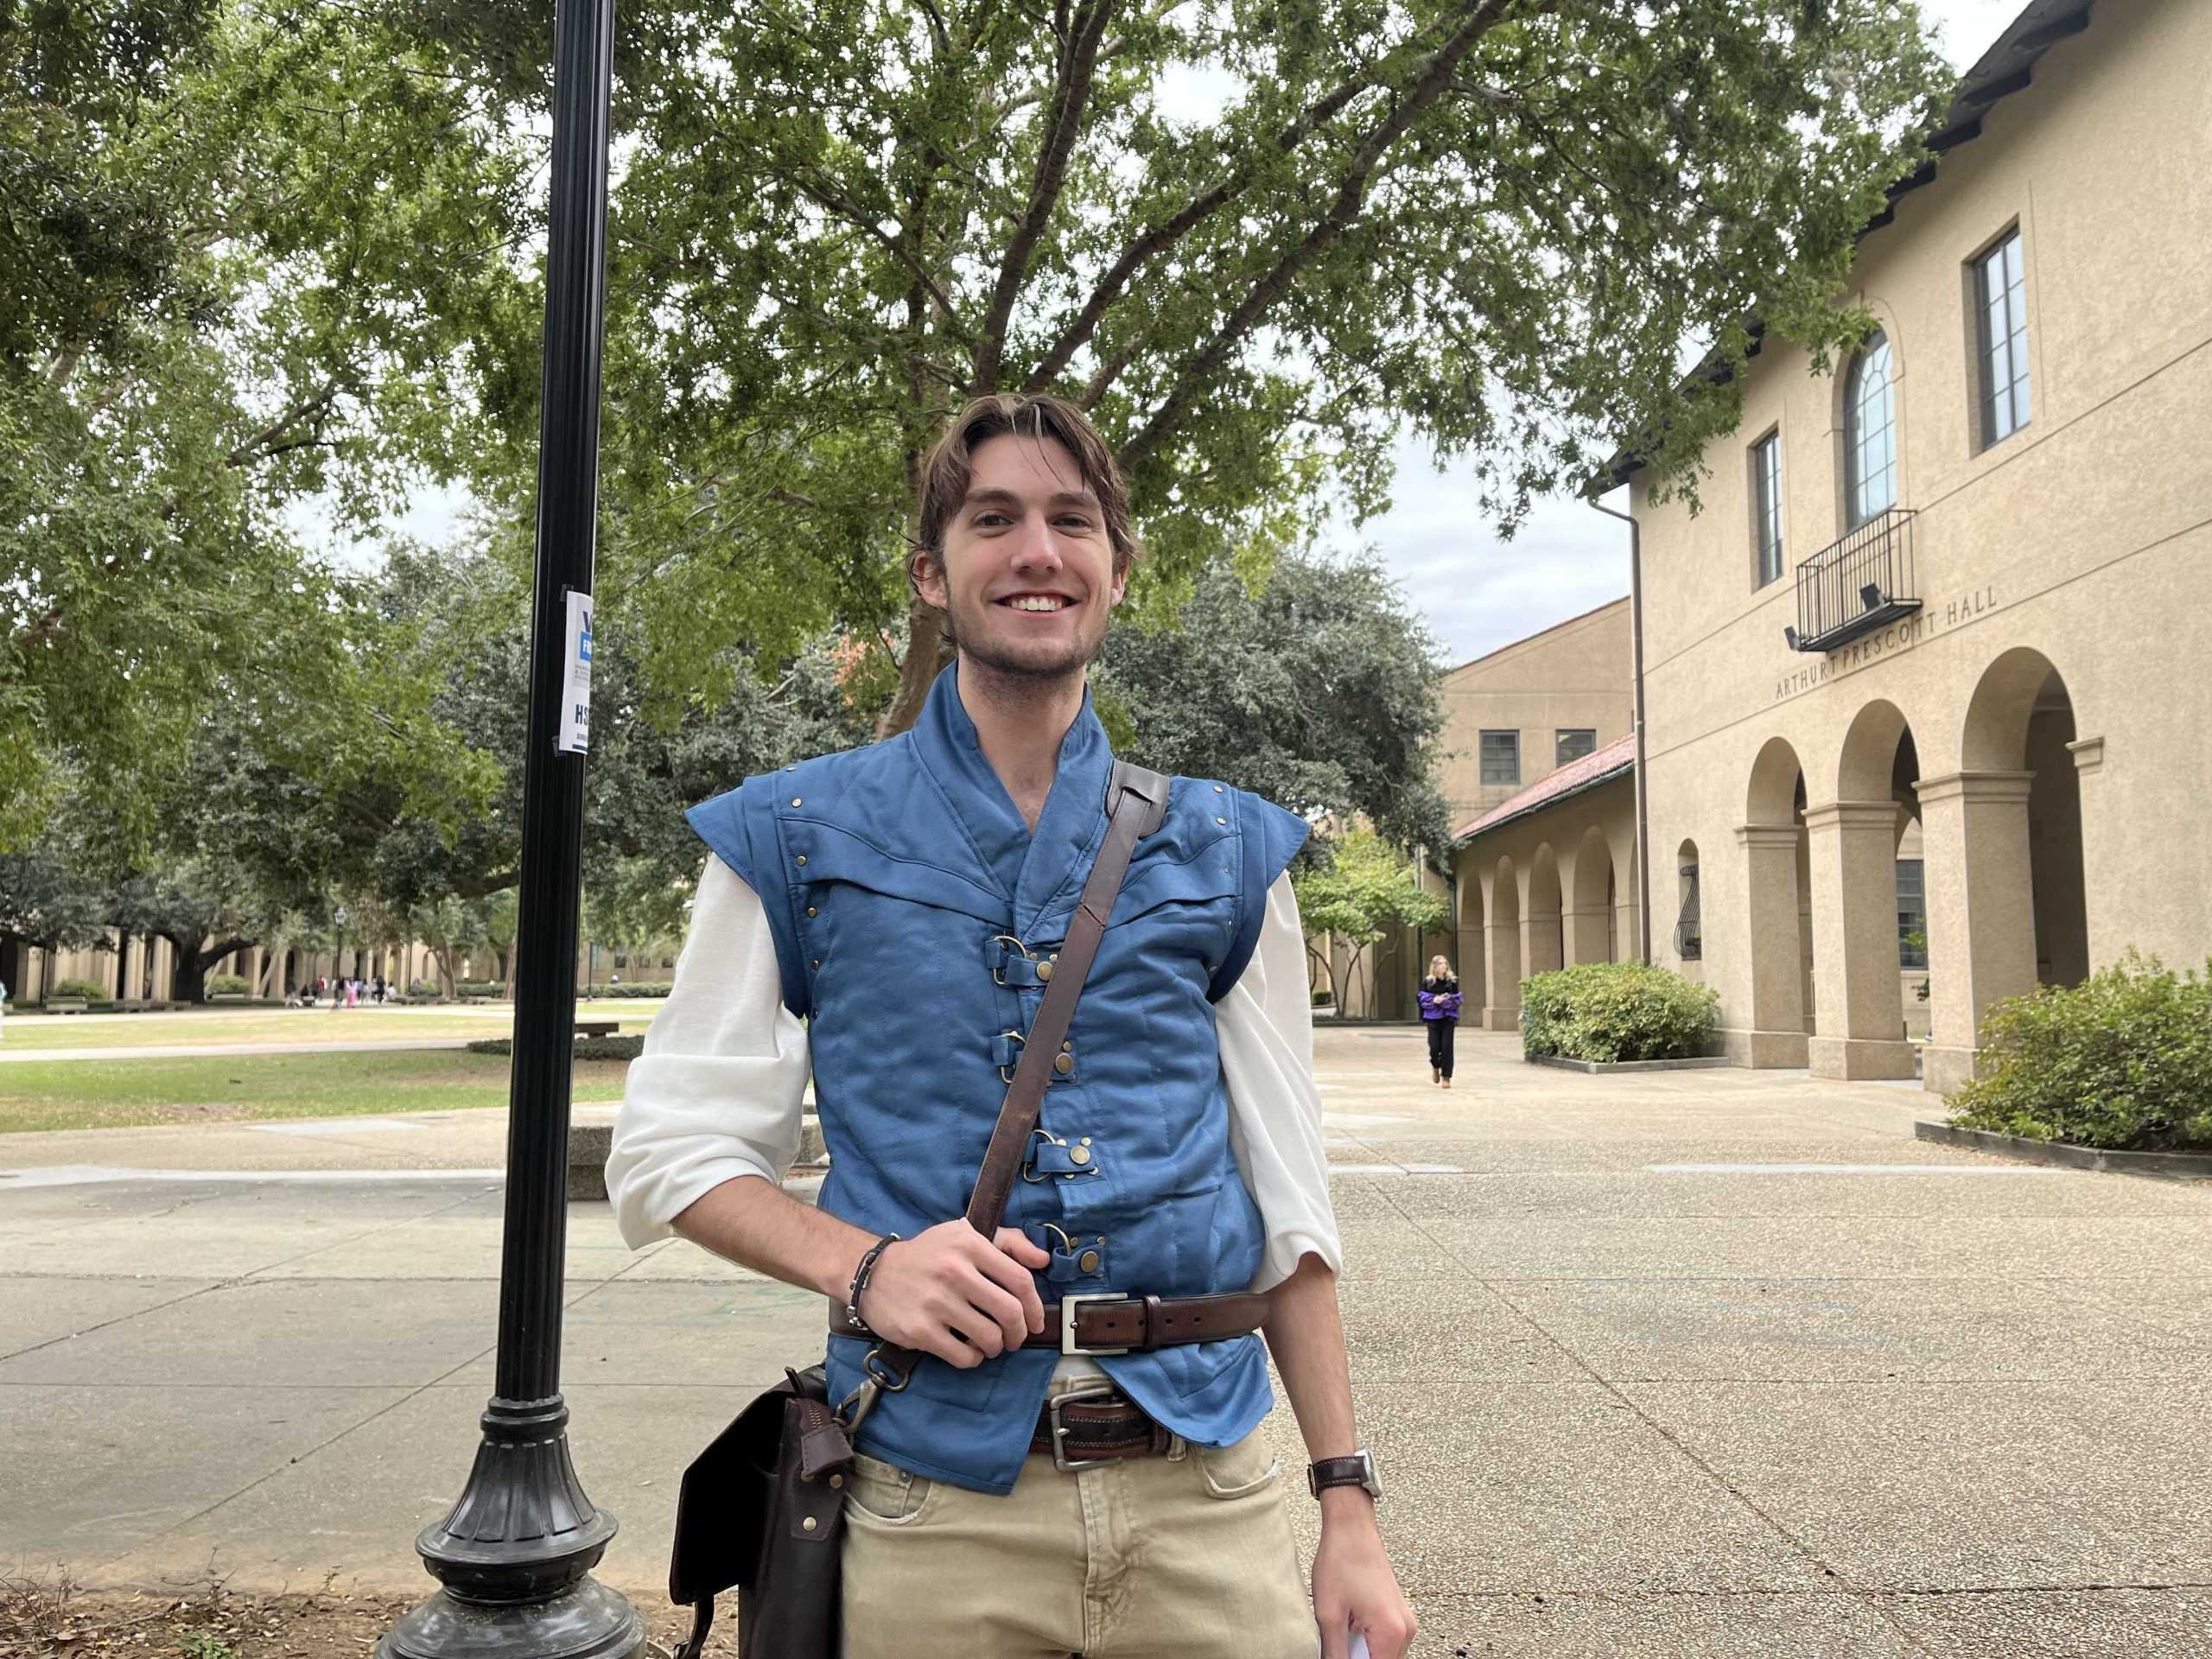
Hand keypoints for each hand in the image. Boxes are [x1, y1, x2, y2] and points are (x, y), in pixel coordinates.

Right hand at [856, 1219, 1048, 1367]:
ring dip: (996, 1347)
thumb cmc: (927, 1255)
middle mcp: (953, 1271)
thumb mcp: (963, 1234)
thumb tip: (1042, 1260)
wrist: (873, 1273)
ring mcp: (936, 1302)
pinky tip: (968, 1350)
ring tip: (990, 1344)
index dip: (1035, 1306)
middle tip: (1015, 1338)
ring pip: (989, 1337)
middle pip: (1010, 1312)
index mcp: (969, 1244)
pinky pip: (963, 1356)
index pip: (1020, 1280)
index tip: (1035, 1320)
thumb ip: (1007, 1242)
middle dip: (1019, 1333)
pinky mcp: (920, 1330)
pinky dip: (973, 1359)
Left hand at [1312, 1494, 1416, 1658]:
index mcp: (1391, 1631)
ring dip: (1361, 1651)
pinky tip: (1348, 1624)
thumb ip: (1334, 1654)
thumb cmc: (1341, 1560)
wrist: (1352, 1528)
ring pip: (1383, 1655)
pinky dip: (1367, 1641)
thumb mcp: (1329, 1615)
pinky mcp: (1399, 1613)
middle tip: (1336, 1640)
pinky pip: (1384, 1641)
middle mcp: (1406, 1629)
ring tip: (1342, 1630)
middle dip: (1358, 1658)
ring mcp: (1405, 1620)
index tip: (1337, 1653)